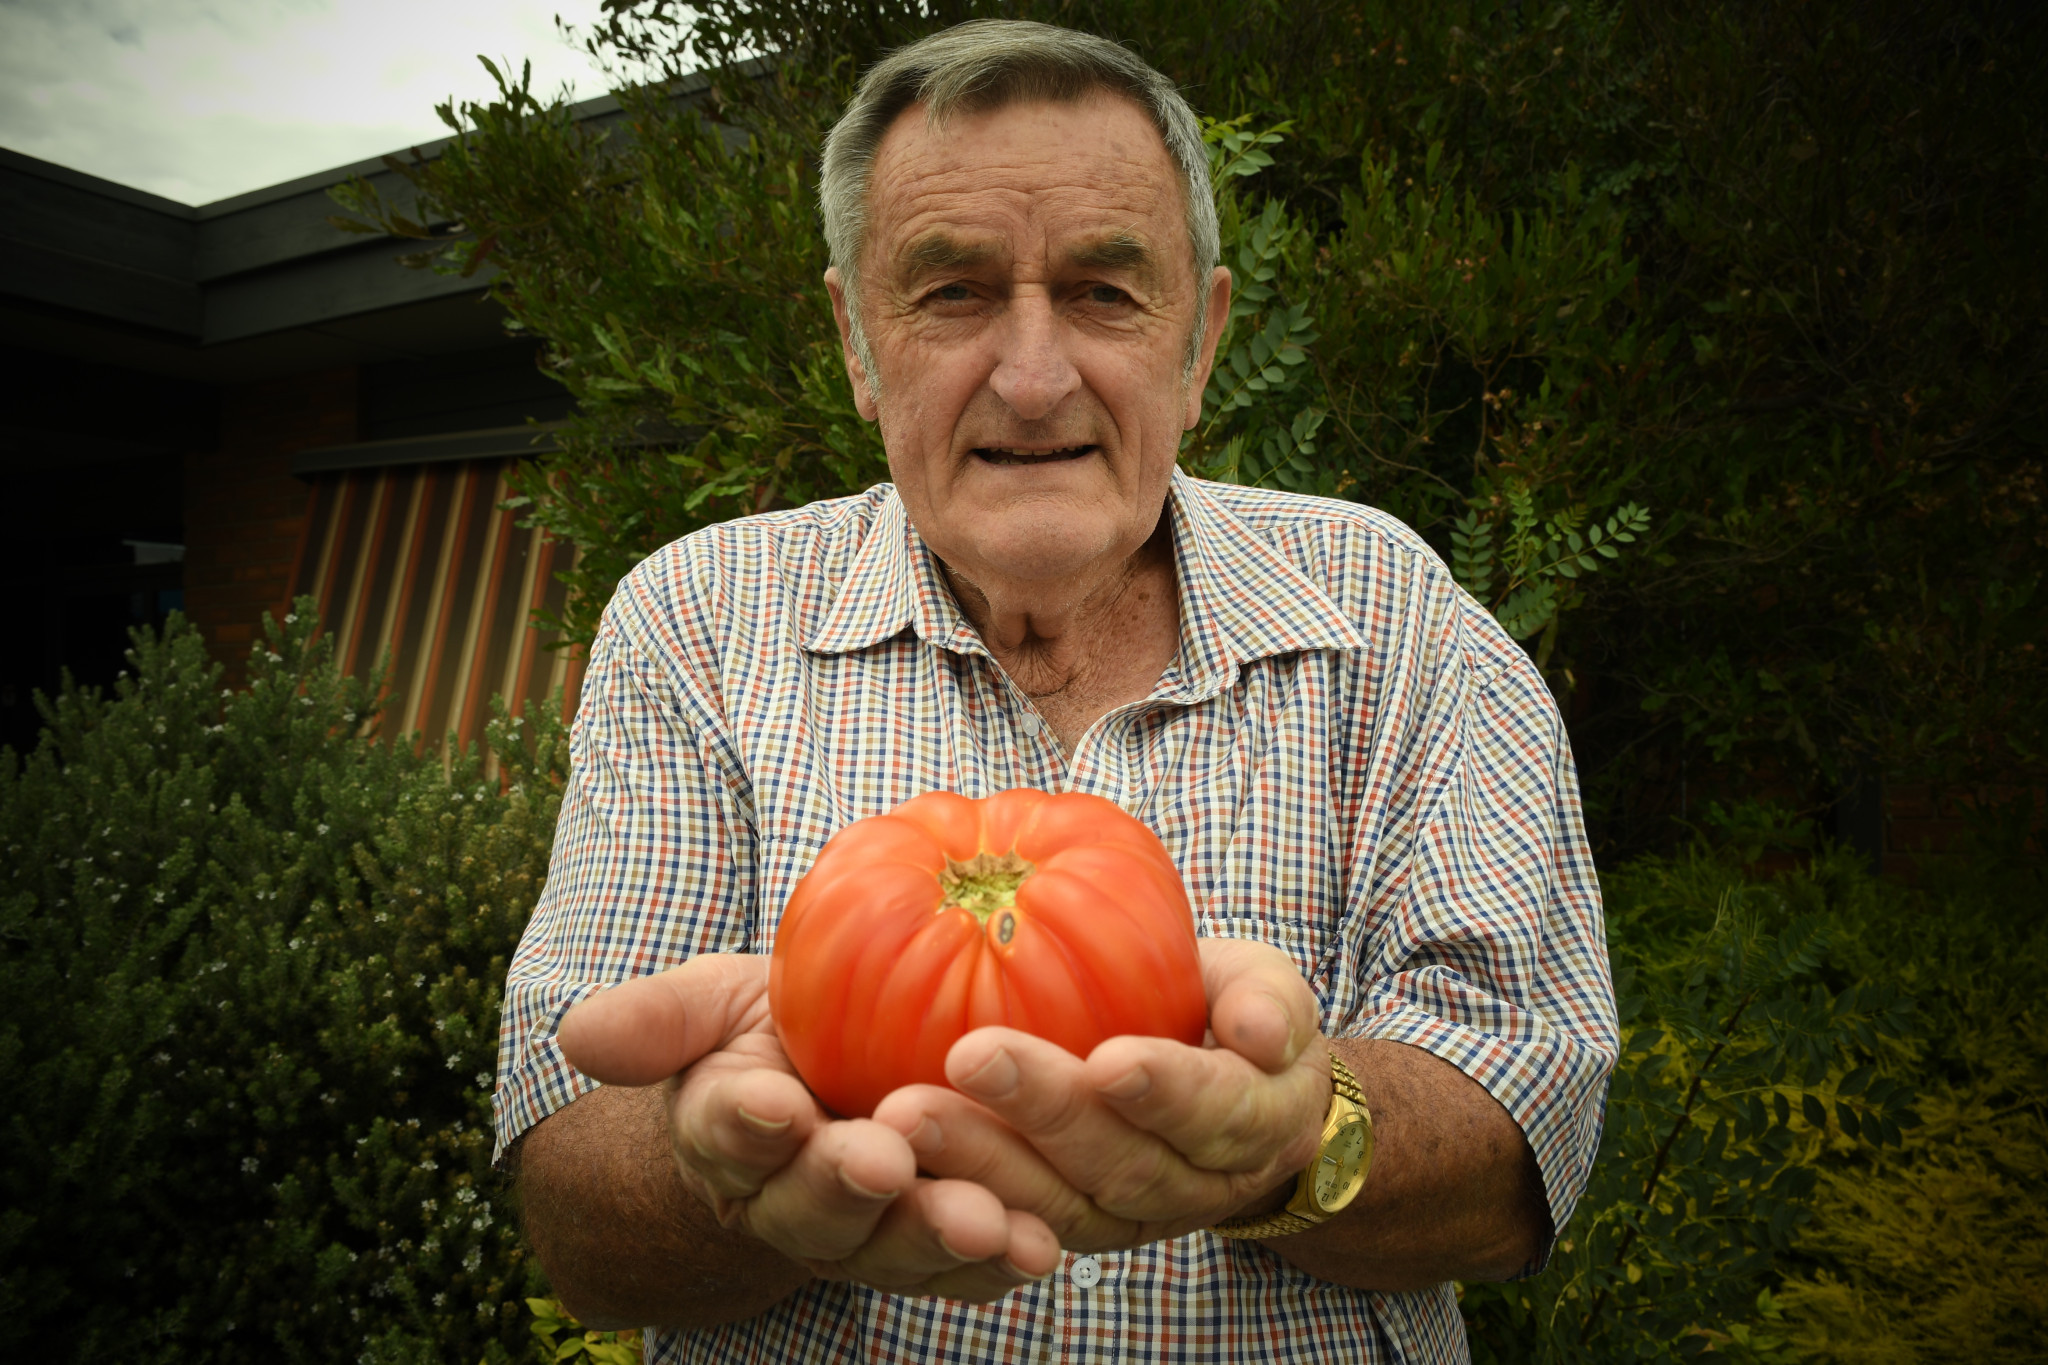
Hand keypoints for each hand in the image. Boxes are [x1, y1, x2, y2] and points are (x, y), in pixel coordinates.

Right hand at [557, 954, 1061, 1300]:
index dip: (747, 1124)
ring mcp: (862, 1231)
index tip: (772, 1104)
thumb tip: (574, 1034)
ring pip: (891, 1247)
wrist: (831, 1074)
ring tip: (985, 1220)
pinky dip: (1000, 1262)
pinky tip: (1040, 1248)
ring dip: (935, 1237)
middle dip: (847, 1189)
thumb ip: (657, 1020)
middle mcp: (787, 1200)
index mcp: (725, 1136)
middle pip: (812, 1208)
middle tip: (882, 1162)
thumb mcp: (715, 1004)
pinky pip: (962, 1267)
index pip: (726, 1133)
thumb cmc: (772, 1027)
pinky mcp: (930, 1245)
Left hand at [871, 937, 1331, 1251]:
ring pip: (1058, 1203)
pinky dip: (956, 1189)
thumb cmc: (1231, 1012)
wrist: (1222, 1084)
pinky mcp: (1071, 1223)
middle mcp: (1196, 1187)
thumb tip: (1259, 1029)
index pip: (1215, 1112)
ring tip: (907, 1111)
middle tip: (971, 1056)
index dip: (1166, 1092)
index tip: (1110, 1060)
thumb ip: (1268, 1001)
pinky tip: (895, 1148)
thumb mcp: (1265, 988)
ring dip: (980, 1160)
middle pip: (1122, 1164)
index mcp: (1259, 1124)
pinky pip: (1014, 1218)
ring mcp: (1130, 1217)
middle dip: (1045, 1114)